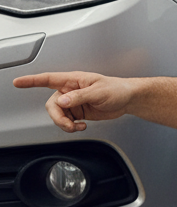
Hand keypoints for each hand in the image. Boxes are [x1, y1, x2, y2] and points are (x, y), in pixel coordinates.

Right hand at [13, 72, 134, 132]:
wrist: (128, 100)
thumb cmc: (117, 89)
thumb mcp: (99, 92)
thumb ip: (79, 97)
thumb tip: (62, 101)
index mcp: (74, 80)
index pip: (48, 79)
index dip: (32, 81)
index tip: (18, 82)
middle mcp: (71, 90)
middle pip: (52, 105)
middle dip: (58, 117)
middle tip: (69, 124)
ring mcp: (74, 102)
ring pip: (58, 115)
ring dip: (65, 124)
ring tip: (78, 126)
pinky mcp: (78, 112)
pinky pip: (66, 121)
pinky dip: (71, 127)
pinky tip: (81, 126)